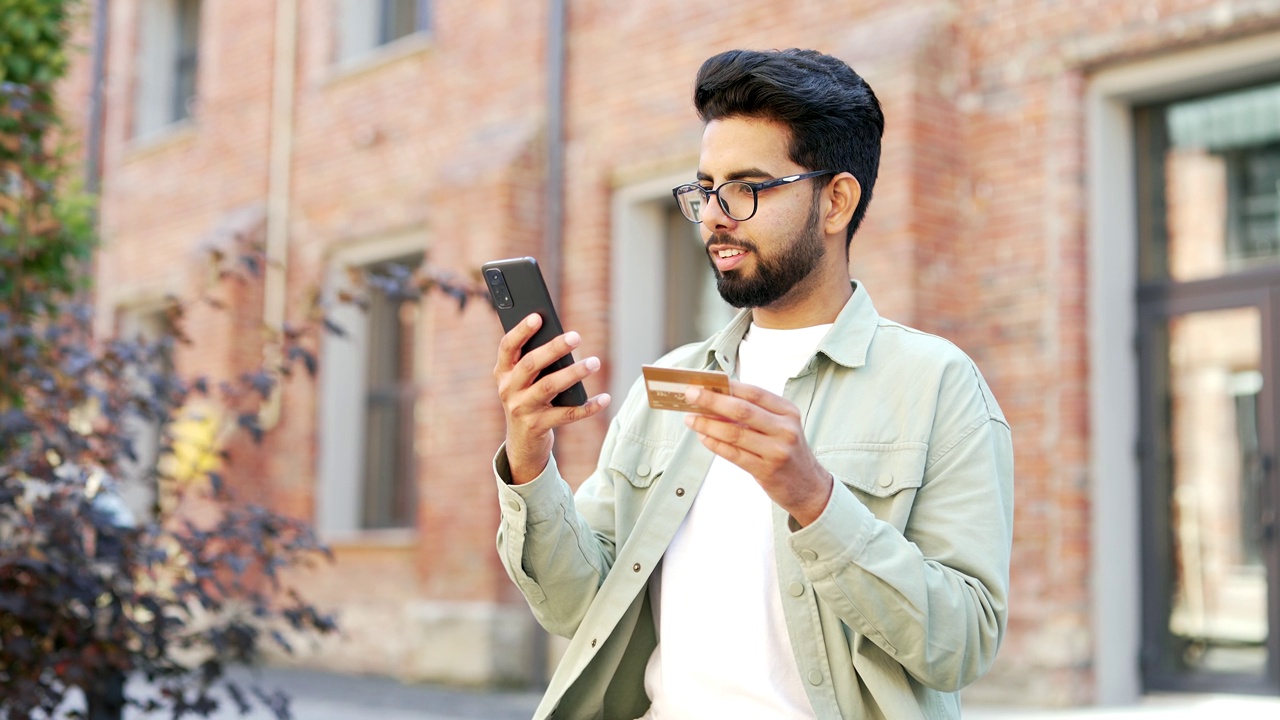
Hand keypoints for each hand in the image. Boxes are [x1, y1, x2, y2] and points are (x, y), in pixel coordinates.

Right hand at [494, 313, 610, 483]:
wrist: (522, 441)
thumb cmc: (528, 398)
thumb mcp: (523, 380)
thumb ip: (535, 360)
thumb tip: (563, 338)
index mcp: (502, 372)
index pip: (507, 347)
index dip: (521, 331)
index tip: (538, 316)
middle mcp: (509, 390)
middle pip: (530, 365)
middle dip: (553, 348)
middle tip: (576, 336)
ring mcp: (522, 409)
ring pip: (549, 387)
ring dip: (573, 373)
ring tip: (594, 362)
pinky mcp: (538, 426)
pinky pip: (567, 415)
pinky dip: (587, 407)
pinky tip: (604, 398)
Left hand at [683, 381, 831, 526]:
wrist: (809, 486)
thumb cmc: (788, 451)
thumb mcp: (780, 426)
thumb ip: (754, 413)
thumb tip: (716, 400)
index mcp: (788, 412)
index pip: (754, 393)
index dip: (727, 386)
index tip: (705, 382)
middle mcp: (785, 429)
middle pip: (742, 410)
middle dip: (712, 401)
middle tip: (690, 396)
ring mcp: (776, 451)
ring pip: (734, 433)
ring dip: (708, 424)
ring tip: (691, 419)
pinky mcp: (766, 471)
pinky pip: (733, 454)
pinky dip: (715, 444)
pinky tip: (703, 437)